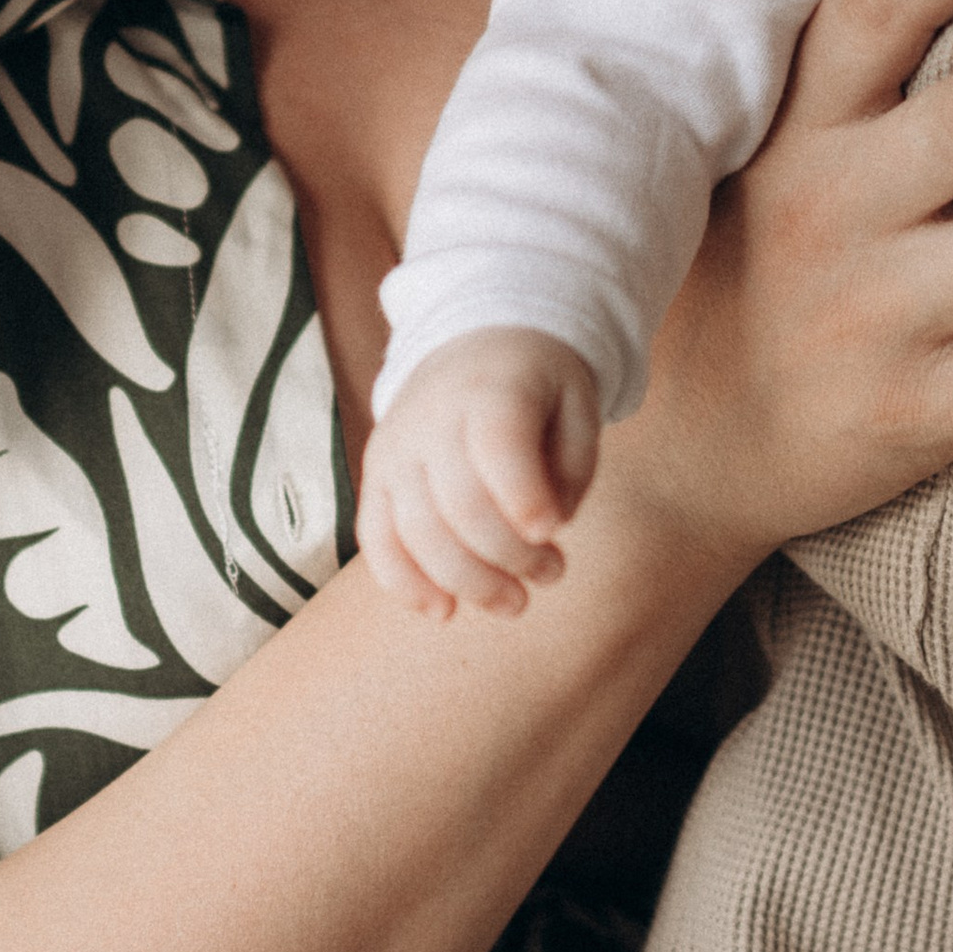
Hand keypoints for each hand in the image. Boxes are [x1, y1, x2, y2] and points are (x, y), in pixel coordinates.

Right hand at [357, 328, 602, 617]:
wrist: (476, 340)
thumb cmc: (538, 386)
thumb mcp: (578, 406)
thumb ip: (571, 468)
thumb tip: (544, 532)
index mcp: (491, 387)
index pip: (497, 446)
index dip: (525, 498)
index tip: (555, 531)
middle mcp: (431, 416)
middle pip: (460, 505)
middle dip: (510, 556)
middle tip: (552, 573)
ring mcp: (395, 448)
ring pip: (416, 532)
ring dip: (469, 582)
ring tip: (516, 601)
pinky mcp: (377, 475)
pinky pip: (375, 538)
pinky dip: (404, 584)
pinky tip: (444, 611)